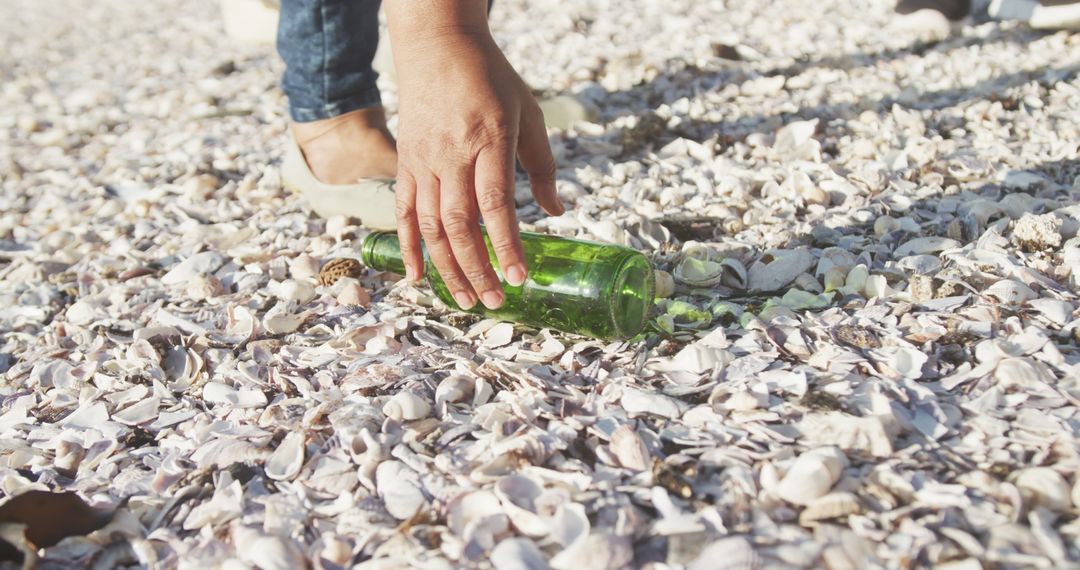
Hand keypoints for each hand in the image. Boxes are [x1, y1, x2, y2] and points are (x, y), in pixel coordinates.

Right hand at [388, 2, 563, 310]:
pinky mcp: (406, 162)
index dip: (507, 244)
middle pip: (459, 223)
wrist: (438, 45)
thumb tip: (558, 213)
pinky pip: (402, 211)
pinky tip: (419, 278)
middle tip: (494, 302)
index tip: (520, 276)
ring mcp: (424, 160)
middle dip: (477, 268)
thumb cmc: (491, 79)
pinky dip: (408, 246)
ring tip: (466, 299)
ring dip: (447, 267)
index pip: (496, 204)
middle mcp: (452, 154)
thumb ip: (542, 165)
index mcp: (489, 141)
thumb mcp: (528, 113)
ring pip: (429, 225)